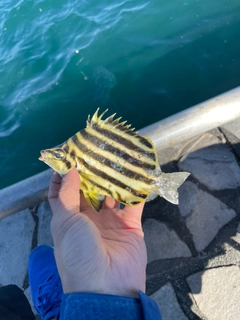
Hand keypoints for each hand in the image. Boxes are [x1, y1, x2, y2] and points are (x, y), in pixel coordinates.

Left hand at [48, 167, 146, 296]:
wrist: (108, 287)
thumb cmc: (79, 253)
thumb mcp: (66, 223)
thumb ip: (67, 195)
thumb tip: (68, 170)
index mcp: (69, 219)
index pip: (62, 193)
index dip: (63, 176)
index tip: (69, 157)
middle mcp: (89, 219)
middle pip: (90, 190)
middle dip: (92, 173)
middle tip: (97, 151)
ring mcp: (111, 222)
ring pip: (112, 194)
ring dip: (115, 178)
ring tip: (117, 157)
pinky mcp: (131, 226)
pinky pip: (134, 203)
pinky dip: (137, 190)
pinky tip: (139, 173)